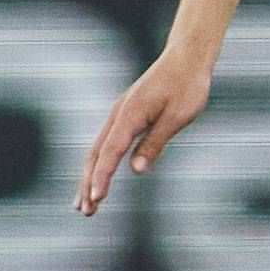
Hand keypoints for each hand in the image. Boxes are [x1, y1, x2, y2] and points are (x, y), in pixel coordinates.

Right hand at [76, 51, 212, 215]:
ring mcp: (119, 115)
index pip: (110, 153)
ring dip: (89, 177)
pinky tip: (97, 176)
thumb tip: (136, 170)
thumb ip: (155, 143)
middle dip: (88, 185)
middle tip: (85, 212)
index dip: (102, 178)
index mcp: (129, 115)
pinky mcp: (126, 115)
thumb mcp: (177, 117)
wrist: (186, 58)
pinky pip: (107, 143)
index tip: (96, 199)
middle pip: (96, 155)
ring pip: (98, 150)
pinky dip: (99, 163)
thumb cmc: (187, 86)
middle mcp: (118, 115)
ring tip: (82, 203)